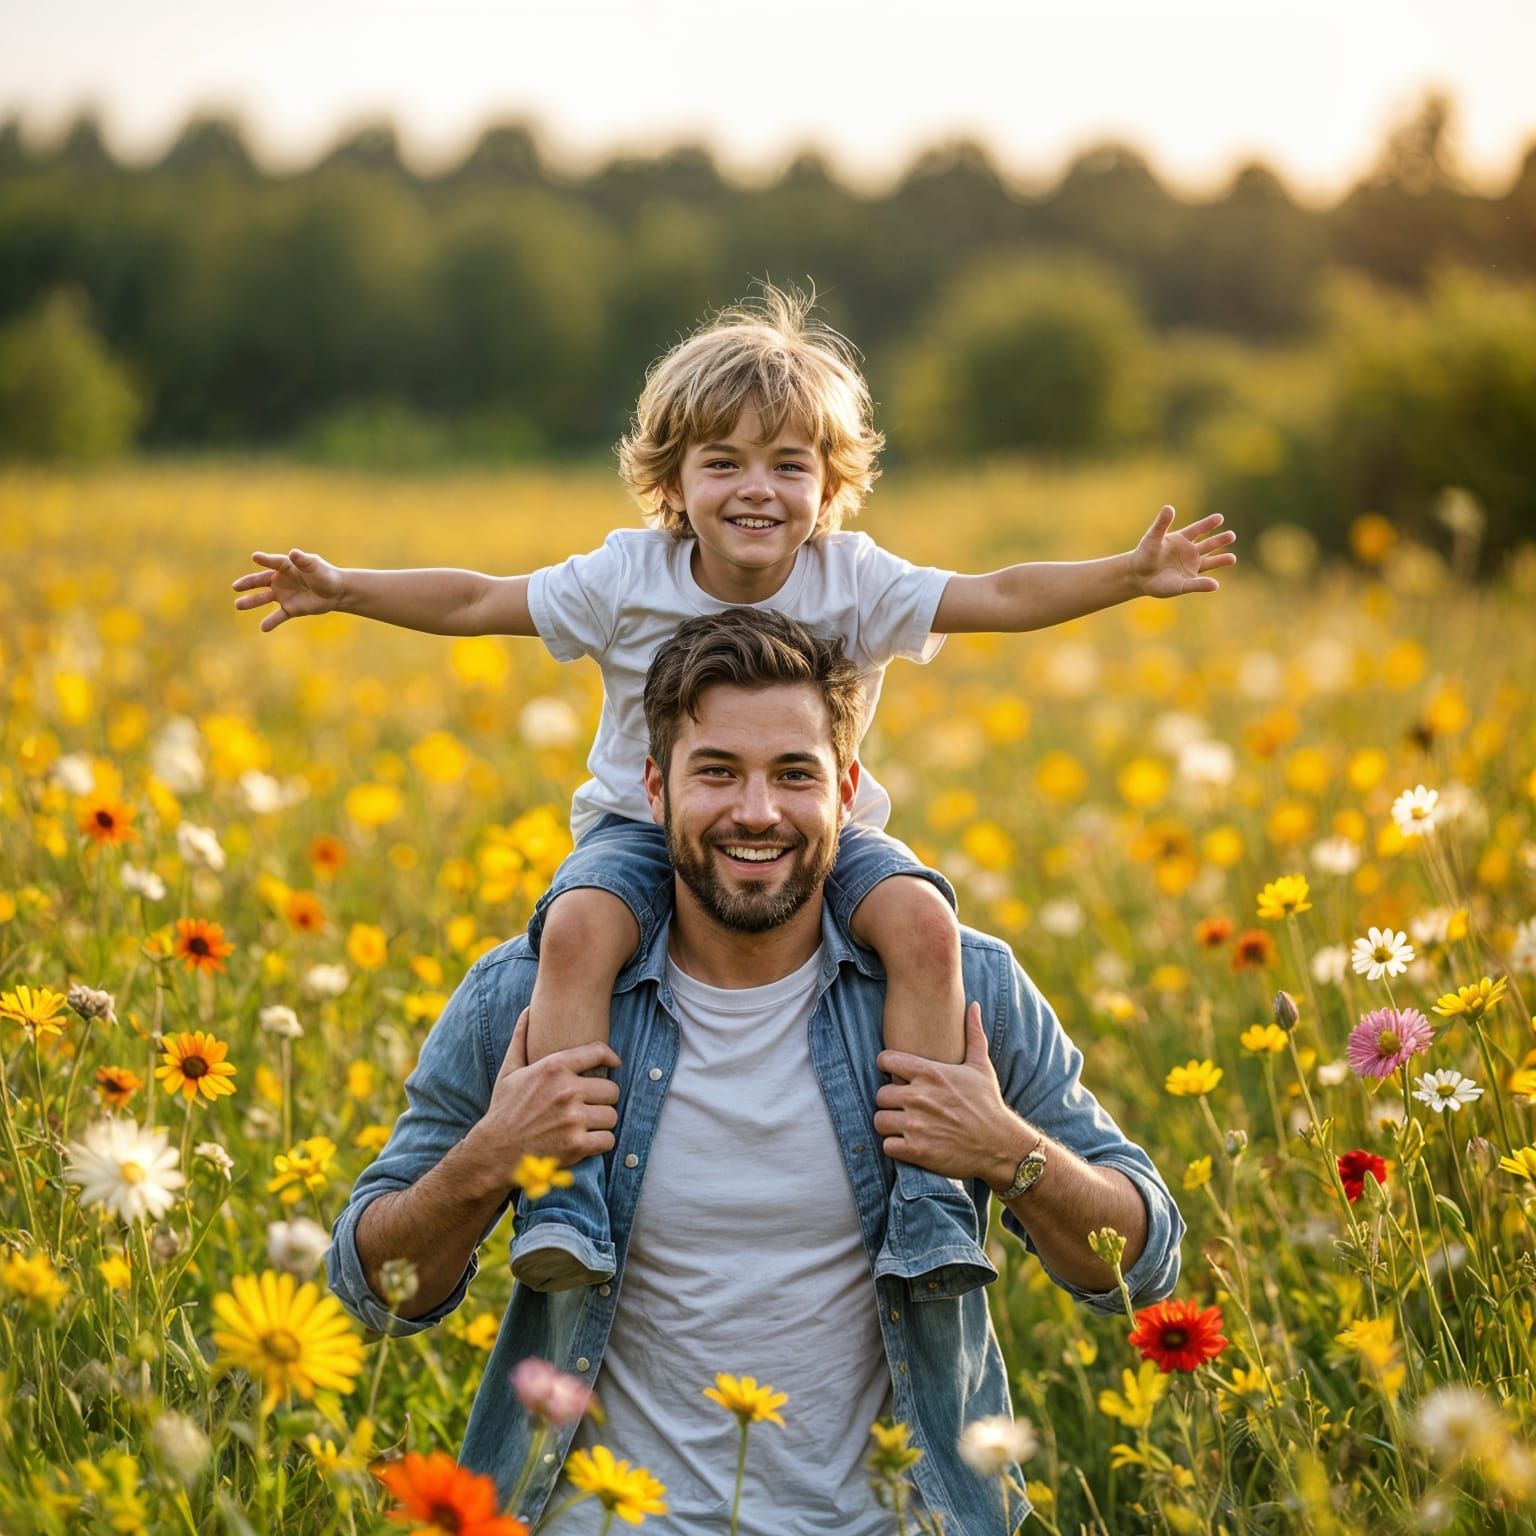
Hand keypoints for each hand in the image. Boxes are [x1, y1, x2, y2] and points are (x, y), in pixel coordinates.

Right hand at [231, 548, 345, 631]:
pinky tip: (263, 628)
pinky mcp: (291, 609)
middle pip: (261, 581)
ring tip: (238, 605)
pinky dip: (271, 622)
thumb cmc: (325, 575)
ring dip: (251, 602)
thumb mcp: (315, 566)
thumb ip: (303, 561)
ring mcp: (284, 595)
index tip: (255, 557)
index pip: (274, 563)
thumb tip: (293, 553)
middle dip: (248, 583)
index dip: (266, 560)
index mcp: (287, 567)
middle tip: (235, 587)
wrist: (337, 592)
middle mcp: (281, 580)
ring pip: (264, 598)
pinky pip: (278, 616)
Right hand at [472, 1009, 621, 1185]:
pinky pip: (608, 1139)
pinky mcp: (577, 1145)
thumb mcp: (509, 1071)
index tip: (614, 1064)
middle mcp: (567, 1090)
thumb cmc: (503, 1110)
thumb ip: (522, 1039)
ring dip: (602, 1122)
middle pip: (612, 1089)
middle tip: (591, 1104)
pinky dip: (600, 1143)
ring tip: (587, 1123)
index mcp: (554, 1068)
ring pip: (612, 1115)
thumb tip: (528, 1010)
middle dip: (603, 1098)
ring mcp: (573, 1119)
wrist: (493, 1152)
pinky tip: (586, 1141)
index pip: (599, 1053)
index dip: (610, 1058)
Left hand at [874, 1003, 1019, 1183]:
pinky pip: (887, 1146)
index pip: (885, 1060)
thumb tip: (973, 1005)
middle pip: (879, 1094)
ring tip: (904, 1125)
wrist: (1000, 1145)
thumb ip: (973, 1034)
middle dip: (889, 1101)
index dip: (887, 1067)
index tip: (895, 1075)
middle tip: (902, 1106)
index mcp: (930, 1073)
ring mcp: (916, 1124)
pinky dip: (895, 1146)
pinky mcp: (916, 1150)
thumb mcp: (981, 1066)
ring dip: (890, 1124)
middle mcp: (919, 1096)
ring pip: (879, 1120)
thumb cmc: (988, 1104)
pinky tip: (909, 1143)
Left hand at [1129, 506, 1236, 598]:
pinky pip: (1197, 583)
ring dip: (1220, 561)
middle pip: (1208, 545)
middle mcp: (1189, 552)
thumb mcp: (1152, 538)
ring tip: (1233, 558)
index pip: (1198, 529)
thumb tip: (1169, 507)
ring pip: (1209, 563)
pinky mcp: (1186, 583)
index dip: (1208, 524)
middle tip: (1232, 535)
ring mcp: (1189, 567)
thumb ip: (1161, 524)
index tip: (1219, 518)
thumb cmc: (1145, 553)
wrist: (1138, 575)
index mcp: (1182, 539)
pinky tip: (1215, 585)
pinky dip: (1205, 584)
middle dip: (1220, 540)